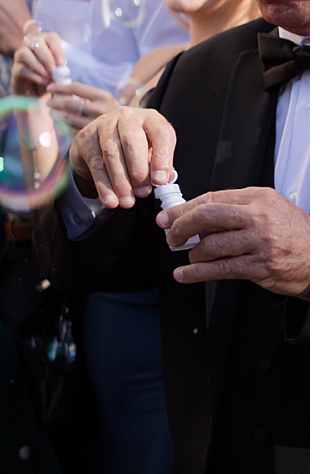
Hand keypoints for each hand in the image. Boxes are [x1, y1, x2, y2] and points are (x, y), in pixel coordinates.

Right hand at [11, 26, 65, 94]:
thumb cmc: (50, 77)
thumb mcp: (58, 71)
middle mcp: (31, 45)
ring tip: (48, 77)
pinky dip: (34, 75)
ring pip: (24, 53)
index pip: (52, 38)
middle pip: (37, 42)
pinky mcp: (15, 69)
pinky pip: (22, 68)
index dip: (57, 50)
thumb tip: (62, 69)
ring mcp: (20, 56)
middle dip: (46, 57)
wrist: (36, 92)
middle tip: (54, 71)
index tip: (62, 64)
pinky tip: (43, 82)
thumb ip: (60, 68)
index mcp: (45, 42)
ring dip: (38, 65)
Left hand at [47, 81, 117, 132]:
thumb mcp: (103, 98)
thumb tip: (59, 90)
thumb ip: (85, 94)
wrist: (130, 129)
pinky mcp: (93, 137)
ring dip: (57, 115)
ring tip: (52, 113)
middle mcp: (100, 110)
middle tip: (48, 102)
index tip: (49, 88)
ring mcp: (96, 124)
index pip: (76, 88)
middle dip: (55, 102)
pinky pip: (72, 131)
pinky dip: (63, 126)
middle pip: (70, 104)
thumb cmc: (111, 110)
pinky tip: (61, 124)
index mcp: (103, 96)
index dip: (60, 87)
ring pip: (69, 119)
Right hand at [68, 106, 177, 208]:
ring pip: (111, 153)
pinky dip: (104, 186)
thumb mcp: (150, 154)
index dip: (162, 157)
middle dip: (138, 170)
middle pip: (132, 140)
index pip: (161, 133)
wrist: (99, 144)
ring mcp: (103, 125)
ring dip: (121, 181)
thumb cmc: (132, 150)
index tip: (160, 181)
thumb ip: (158, 165)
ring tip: (127, 201)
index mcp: (149, 119)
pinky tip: (111, 200)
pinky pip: (96, 164)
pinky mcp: (86, 139)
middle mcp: (127, 117)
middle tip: (142, 193)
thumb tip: (162, 180)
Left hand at [163, 188, 309, 295]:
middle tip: (171, 235)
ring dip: (193, 254)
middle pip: (206, 217)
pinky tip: (185, 275)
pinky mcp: (260, 267)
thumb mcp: (268, 208)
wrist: (319, 255)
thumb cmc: (294, 232)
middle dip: (181, 227)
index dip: (184, 208)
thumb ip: (236, 209)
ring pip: (211, 246)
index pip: (211, 199)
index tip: (168, 216)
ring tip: (190, 257)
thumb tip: (198, 219)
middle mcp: (258, 218)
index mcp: (258, 198)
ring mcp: (259, 243)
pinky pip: (220, 270)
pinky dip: (197, 274)